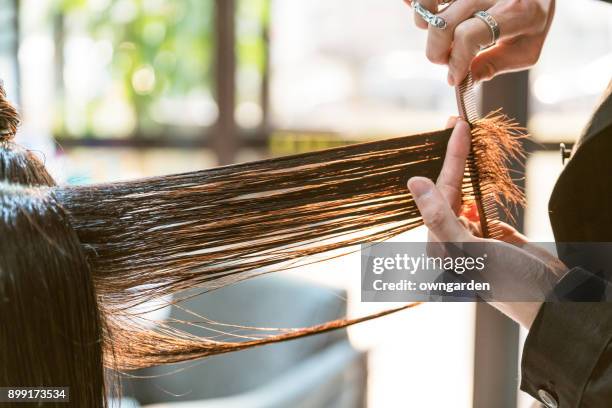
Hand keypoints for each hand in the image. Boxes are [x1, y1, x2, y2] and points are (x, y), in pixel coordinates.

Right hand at [404, 0, 555, 84]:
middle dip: (437, 51)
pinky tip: (425, 10)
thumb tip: (465, 80)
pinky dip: (416, 3)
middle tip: (445, 59)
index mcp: (515, 12)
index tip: (454, 78)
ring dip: (424, 26)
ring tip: (440, 34)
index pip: (468, 37)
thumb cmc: (531, 18)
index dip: (455, 62)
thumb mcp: (526, 48)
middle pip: (444, 24)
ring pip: (427, 4)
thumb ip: (496, 65)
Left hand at [407, 117, 566, 327]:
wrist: (550, 301)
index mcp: (439, 245)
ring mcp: (471, 237)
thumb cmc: (508, 281)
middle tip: (455, 123)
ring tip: (464, 139)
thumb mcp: (469, 249)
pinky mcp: (492, 236)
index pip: (441, 193)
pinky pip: (479, 204)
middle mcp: (451, 240)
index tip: (455, 127)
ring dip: (464, 169)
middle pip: (448, 190)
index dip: (450, 158)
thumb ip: (440, 217)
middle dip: (453, 157)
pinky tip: (475, 172)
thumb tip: (414, 183)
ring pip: (463, 194)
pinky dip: (478, 186)